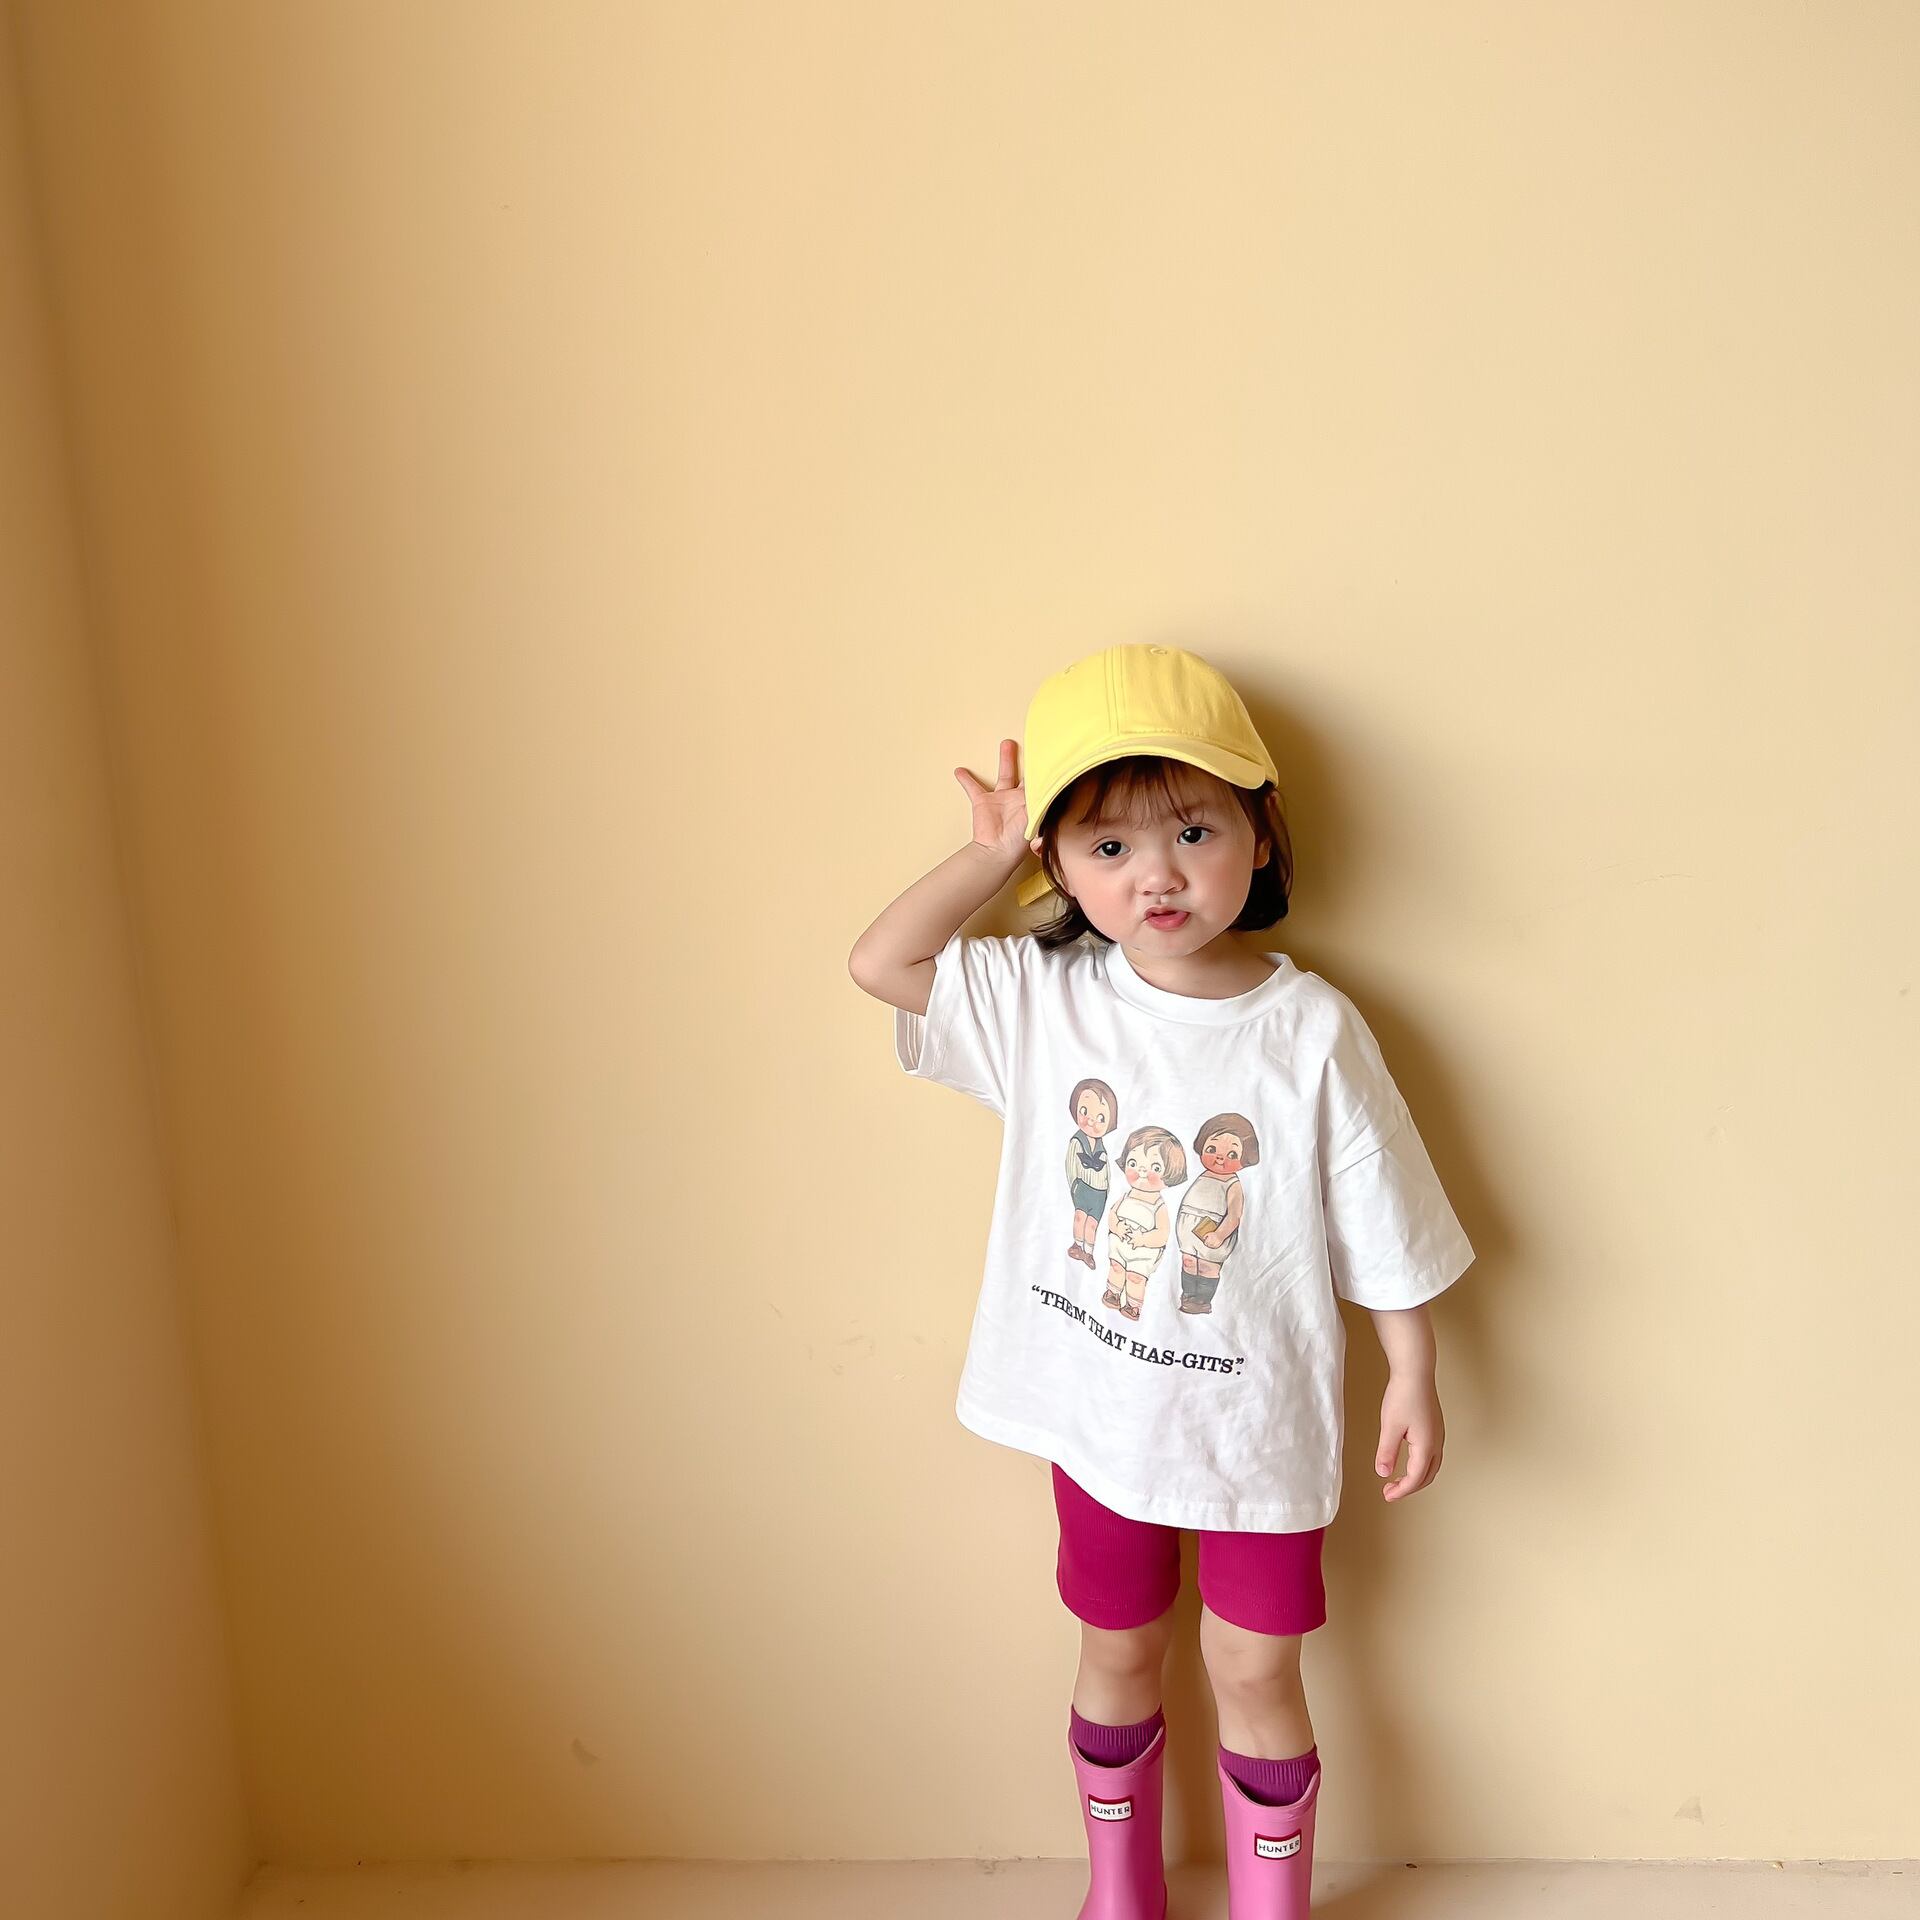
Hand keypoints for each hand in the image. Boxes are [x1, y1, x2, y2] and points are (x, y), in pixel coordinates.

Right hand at [955, 738, 1043, 863]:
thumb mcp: (1035, 812)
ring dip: (1005, 758)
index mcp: (1033, 801)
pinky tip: (960, 770)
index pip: (1042, 781)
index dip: (1047, 768)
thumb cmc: (1019, 838)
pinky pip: (972, 788)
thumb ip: (1040, 795)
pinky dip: (966, 779)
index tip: (1052, 753)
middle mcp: (1018, 798)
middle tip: (1035, 744)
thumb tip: (1048, 778)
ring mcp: (1001, 800)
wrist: (997, 852)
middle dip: (1030, 759)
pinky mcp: (983, 803)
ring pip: (1004, 774)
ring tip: (1005, 744)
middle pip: (1026, 773)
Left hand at [1376, 1371, 1444, 1501]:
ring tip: (1398, 1480)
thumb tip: (1383, 1473)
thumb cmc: (1404, 1395)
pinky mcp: (1435, 1427)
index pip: (1415, 1478)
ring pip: (1432, 1466)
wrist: (1416, 1371)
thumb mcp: (1390, 1426)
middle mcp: (1437, 1443)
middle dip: (1409, 1487)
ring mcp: (1438, 1435)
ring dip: (1417, 1477)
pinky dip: (1421, 1465)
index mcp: (1427, 1445)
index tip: (1387, 1495)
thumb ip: (1387, 1452)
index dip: (1401, 1490)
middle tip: (1390, 1491)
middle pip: (1427, 1476)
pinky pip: (1432, 1455)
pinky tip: (1408, 1461)